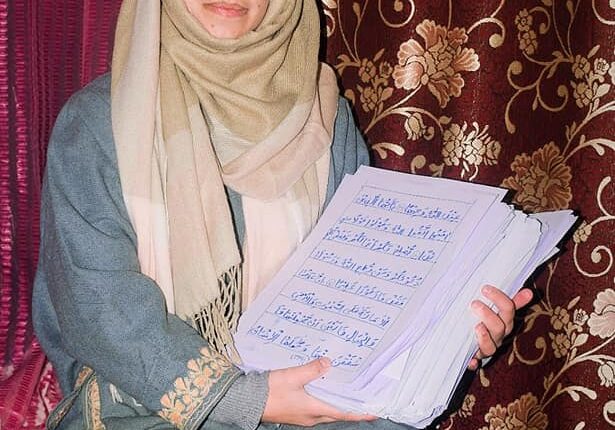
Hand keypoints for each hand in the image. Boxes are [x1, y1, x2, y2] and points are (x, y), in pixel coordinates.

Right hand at [262, 358, 376, 425]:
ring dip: (337, 402)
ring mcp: (303, 417)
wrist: (248, 401)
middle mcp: (311, 417)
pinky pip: (316, 408)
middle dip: (351, 407)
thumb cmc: (269, 392)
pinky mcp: (296, 413)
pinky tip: (323, 389)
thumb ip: (312, 369)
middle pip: (337, 413)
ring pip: (327, 411)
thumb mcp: (292, 376)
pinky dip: (324, 400)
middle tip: (363, 397)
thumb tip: (328, 363)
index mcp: (314, 410)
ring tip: (347, 391)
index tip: (375, 411)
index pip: (344, 413)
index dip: (360, 412)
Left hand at [467, 286, 532, 369]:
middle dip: (488, 316)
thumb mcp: (498, 311)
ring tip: (476, 327)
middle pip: (499, 327)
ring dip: (483, 337)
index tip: (485, 289)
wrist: (470, 342)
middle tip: (474, 304)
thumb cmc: (486, 321)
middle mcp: (498, 336)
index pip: (508, 310)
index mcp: (504, 322)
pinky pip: (476, 364)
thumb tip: (529, 292)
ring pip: (490, 346)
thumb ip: (512, 302)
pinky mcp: (475, 359)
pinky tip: (471, 361)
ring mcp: (487, 348)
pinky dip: (474, 363)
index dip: (499, 299)